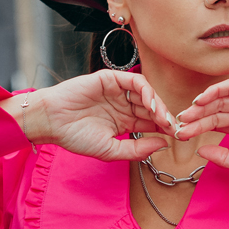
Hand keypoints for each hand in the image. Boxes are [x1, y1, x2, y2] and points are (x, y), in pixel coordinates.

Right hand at [2, 72, 171, 161]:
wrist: (51, 121)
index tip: (177, 137)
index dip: (165, 129)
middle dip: (166, 118)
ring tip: (164, 119)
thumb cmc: (75, 137)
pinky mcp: (112, 79)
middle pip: (153, 108)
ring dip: (159, 105)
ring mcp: (118, 91)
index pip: (152, 123)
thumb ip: (137, 149)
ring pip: (147, 94)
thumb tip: (164, 145)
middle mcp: (124, 105)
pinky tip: (151, 104)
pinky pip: (135, 80)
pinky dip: (147, 91)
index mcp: (124, 122)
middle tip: (175, 127)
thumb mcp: (111, 149)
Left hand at [176, 80, 228, 174]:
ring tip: (187, 114)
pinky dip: (216, 91)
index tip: (181, 135)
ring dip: (202, 104)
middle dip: (195, 118)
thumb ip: (225, 157)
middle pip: (214, 112)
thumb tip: (201, 152)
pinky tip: (202, 100)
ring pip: (220, 100)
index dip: (197, 129)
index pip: (216, 125)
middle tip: (178, 124)